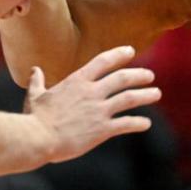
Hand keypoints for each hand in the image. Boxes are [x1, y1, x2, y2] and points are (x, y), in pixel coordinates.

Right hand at [26, 45, 160, 162]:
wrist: (38, 138)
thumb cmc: (34, 118)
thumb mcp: (34, 95)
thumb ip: (37, 81)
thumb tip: (34, 70)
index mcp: (77, 81)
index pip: (103, 61)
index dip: (118, 54)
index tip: (130, 51)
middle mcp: (92, 92)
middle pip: (122, 78)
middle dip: (139, 75)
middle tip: (150, 75)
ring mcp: (99, 110)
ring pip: (129, 98)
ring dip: (145, 95)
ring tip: (156, 94)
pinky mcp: (102, 129)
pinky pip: (126, 124)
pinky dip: (138, 123)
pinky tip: (146, 123)